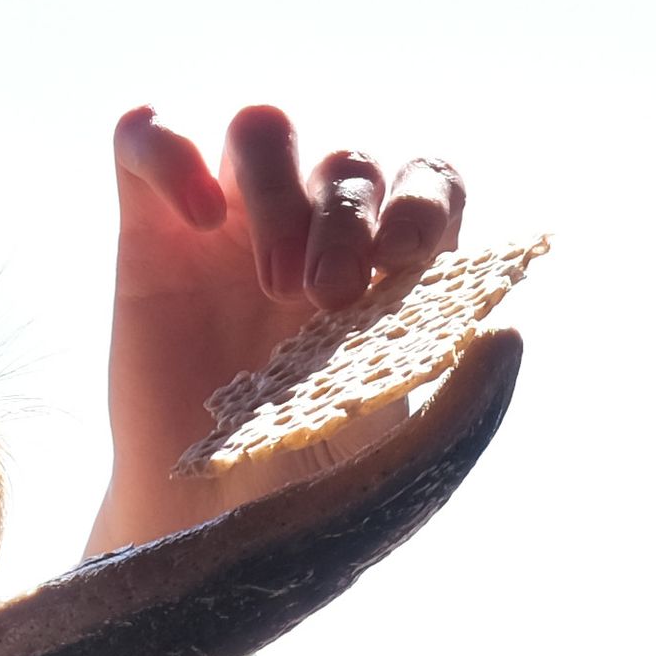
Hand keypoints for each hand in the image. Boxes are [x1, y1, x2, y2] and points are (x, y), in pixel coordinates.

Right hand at [100, 106, 461, 549]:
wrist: (193, 528)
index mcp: (383, 266)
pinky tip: (194, 218)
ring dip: (278, 189)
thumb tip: (508, 335)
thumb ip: (456, 401)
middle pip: (348, 158)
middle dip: (346, 217)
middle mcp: (313, 228)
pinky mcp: (149, 227)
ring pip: (262, 128)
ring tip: (271, 284)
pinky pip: (147, 135)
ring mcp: (231, 220)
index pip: (427, 179)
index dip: (422, 198)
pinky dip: (167, 148)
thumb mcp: (391, 456)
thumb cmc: (297, 488)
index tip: (404, 257)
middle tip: (327, 298)